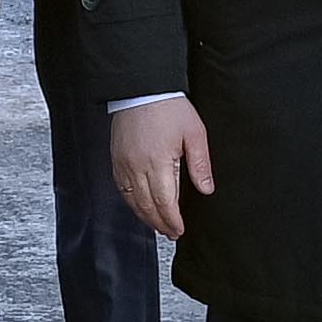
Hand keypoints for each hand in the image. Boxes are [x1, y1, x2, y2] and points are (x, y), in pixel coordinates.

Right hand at [109, 95, 211, 240]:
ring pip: (132, 200)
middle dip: (159, 223)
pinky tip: (140, 207)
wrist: (142, 88)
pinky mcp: (116, 159)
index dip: (172, 220)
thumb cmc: (169, 107)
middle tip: (171, 233)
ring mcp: (123, 164)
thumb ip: (200, 164)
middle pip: (147, 206)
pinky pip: (122, 189)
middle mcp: (137, 166)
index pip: (164, 202)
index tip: (179, 230)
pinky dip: (132, 203)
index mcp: (158, 162)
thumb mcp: (194, 133)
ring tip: (158, 225)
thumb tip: (206, 189)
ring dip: (145, 217)